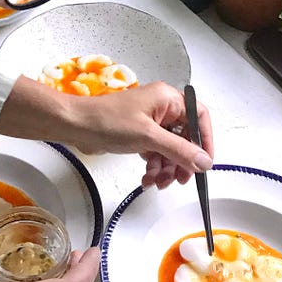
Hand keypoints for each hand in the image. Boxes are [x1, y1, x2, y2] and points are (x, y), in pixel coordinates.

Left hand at [64, 81, 213, 188]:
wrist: (75, 126)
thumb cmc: (108, 121)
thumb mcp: (148, 137)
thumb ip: (179, 150)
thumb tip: (204, 161)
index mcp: (167, 98)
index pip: (200, 117)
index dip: (205, 140)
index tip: (205, 162)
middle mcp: (161, 108)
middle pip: (185, 137)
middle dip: (182, 160)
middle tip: (179, 179)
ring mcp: (149, 122)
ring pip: (170, 149)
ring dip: (167, 168)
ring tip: (157, 182)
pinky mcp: (138, 134)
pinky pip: (156, 153)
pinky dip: (154, 167)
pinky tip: (147, 179)